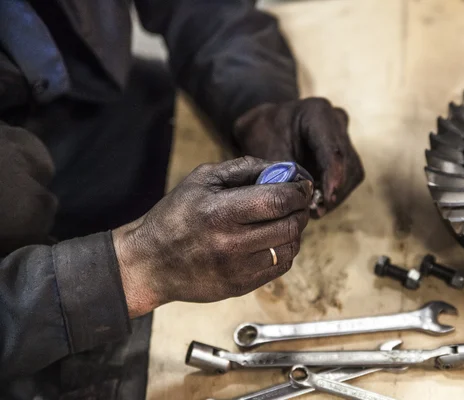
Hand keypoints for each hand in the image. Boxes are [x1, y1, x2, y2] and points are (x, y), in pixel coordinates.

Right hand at [112, 157, 312, 317]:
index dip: (298, 191)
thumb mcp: (203, 179)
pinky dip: (285, 249)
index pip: (278, 200)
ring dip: (296, 230)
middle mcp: (231, 243)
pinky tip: (273, 238)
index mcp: (220, 212)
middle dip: (301, 209)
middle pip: (290, 225)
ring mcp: (237, 269)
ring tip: (284, 219)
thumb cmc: (175, 216)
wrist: (150, 264)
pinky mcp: (241, 286)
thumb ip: (244, 168)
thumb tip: (284, 169)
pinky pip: (280, 267)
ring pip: (290, 247)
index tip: (303, 185)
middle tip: (298, 200)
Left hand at [233, 98, 363, 216]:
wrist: (264, 127)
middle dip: (334, 190)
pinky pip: (348, 178)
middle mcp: (337, 122)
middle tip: (315, 211)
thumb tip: (300, 197)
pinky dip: (333, 193)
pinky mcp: (345, 154)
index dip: (333, 176)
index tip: (327, 198)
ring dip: (335, 195)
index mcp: (317, 113)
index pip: (332, 149)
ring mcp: (344, 137)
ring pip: (352, 173)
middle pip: (347, 163)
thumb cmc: (263, 134)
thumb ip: (285, 172)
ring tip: (313, 209)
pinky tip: (316, 201)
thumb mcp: (266, 150)